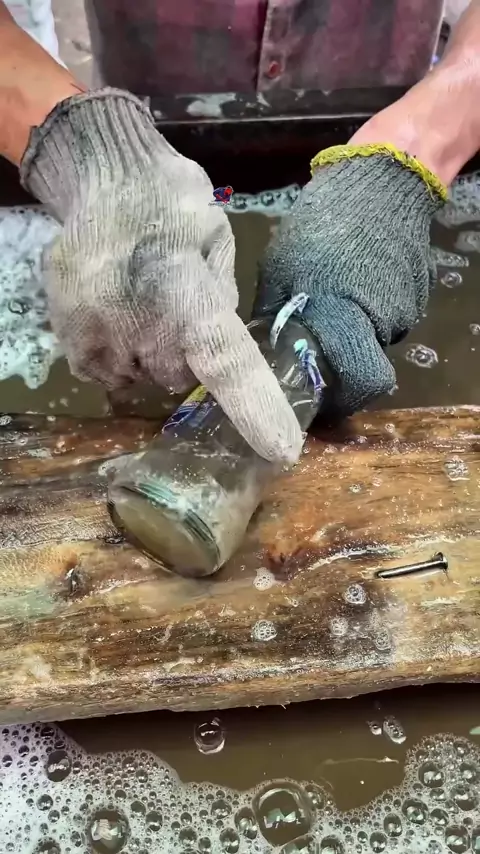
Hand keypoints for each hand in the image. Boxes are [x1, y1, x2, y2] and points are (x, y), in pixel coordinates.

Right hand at [20, 89, 301, 463]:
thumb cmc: (171, 202)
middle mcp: (134, 322)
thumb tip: (221, 347)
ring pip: (140, 378)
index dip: (255, 409)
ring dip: (149, 354)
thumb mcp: (217, 240)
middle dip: (185, 354)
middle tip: (177, 305)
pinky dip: (118, 354)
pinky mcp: (66, 337)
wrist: (101, 176)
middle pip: (178, 377)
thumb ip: (221, 299)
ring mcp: (93, 333)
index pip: (226, 363)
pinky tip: (119, 313)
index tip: (282, 448)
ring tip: (142, 300)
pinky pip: (105, 373)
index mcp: (184, 292)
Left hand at [255, 144, 445, 415]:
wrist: (380, 178)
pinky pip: (388, 314)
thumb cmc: (320, 224)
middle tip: (314, 339)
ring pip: (375, 339)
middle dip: (339, 360)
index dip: (342, 398)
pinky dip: (371, 307)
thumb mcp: (278, 270)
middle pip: (364, 366)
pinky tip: (356, 278)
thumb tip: (260, 357)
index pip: (361, 385)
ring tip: (334, 295)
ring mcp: (406, 307)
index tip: (318, 393)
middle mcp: (383, 323)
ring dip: (354, 329)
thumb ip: (274, 318)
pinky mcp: (417, 290)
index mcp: (347, 320)